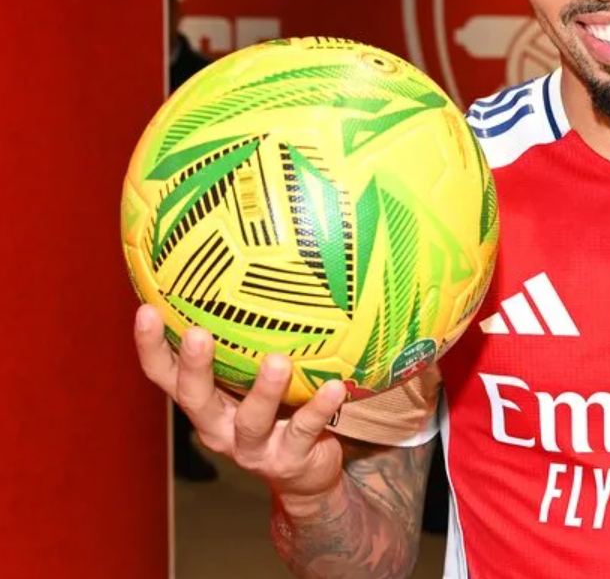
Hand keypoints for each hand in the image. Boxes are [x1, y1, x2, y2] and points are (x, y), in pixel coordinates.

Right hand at [134, 306, 348, 502]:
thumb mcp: (252, 375)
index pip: (165, 374)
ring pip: (252, 420)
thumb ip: (244, 339)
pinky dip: (319, 407)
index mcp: (205, 400)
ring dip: (264, 390)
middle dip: (195, 367)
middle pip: (196, 398)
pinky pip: (305, 430)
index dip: (150, 346)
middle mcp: (219, 426)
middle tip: (198, 334)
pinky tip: (334, 386)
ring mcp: (252, 448)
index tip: (145, 308)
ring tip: (277, 361)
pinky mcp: (287, 460)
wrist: (306, 473)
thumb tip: (246, 267)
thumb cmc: (277, 408)